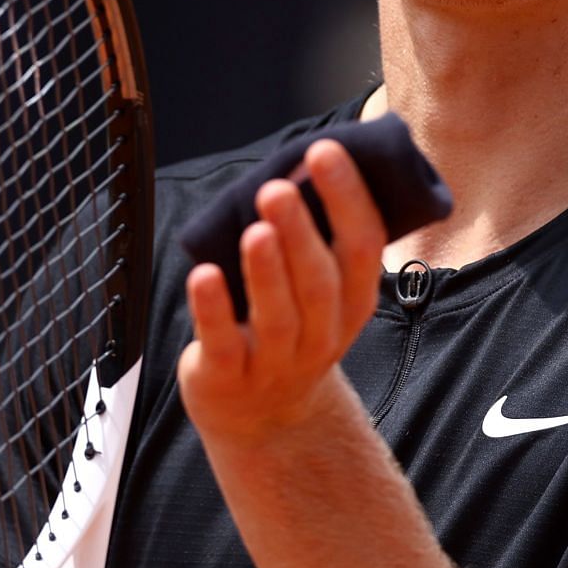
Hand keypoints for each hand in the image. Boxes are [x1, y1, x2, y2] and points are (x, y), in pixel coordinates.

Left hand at [178, 139, 386, 441]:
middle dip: (300, 232)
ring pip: (278, 315)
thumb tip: (299, 160)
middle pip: (319, 282)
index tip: (325, 151)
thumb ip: (315, 236)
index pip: (364, 247)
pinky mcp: (228, 376)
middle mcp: (323, 334)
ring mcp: (277, 361)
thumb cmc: (290, 328)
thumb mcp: (319, 290)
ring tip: (255, 228)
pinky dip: (214, 308)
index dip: (348, 198)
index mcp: (353, 301)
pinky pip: (223, 341)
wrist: (264, 417)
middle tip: (278, 187)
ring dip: (266, 270)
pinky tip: (202, 274)